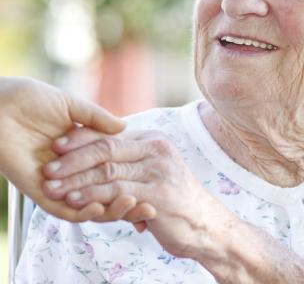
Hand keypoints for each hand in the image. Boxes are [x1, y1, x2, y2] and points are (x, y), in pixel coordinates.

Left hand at [0, 76, 136, 220]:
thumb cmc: (30, 99)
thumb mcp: (72, 106)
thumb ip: (96, 119)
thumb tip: (125, 128)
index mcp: (77, 147)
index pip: (110, 166)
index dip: (131, 173)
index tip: (153, 177)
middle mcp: (69, 167)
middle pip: (103, 190)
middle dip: (126, 199)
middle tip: (149, 203)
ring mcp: (56, 180)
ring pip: (86, 204)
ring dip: (109, 208)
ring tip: (132, 204)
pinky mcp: (39, 191)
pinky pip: (62, 210)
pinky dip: (82, 212)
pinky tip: (101, 209)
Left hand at [43, 127, 227, 256]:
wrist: (202, 221)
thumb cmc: (172, 196)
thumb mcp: (153, 169)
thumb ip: (130, 158)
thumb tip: (96, 150)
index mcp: (153, 140)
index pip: (111, 134)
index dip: (82, 138)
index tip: (57, 144)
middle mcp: (157, 150)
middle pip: (107, 148)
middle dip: (74, 158)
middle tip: (49, 168)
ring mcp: (159, 170)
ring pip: (108, 170)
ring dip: (77, 179)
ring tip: (53, 187)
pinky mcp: (158, 194)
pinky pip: (117, 193)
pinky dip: (92, 196)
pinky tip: (75, 201)